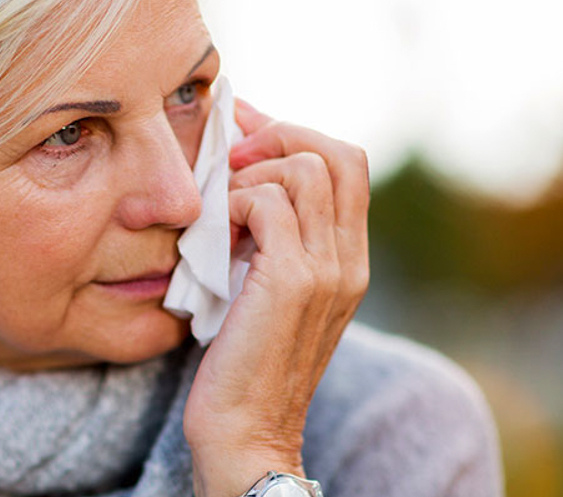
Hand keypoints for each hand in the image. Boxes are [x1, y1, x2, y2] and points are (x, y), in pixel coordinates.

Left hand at [182, 98, 370, 496]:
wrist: (245, 433)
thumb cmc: (242, 366)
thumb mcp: (265, 293)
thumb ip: (270, 243)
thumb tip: (241, 181)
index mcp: (348, 260)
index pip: (347, 164)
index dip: (294, 133)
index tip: (243, 128)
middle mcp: (349, 261)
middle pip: (339, 151)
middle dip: (278, 135)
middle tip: (230, 155)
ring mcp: (326, 270)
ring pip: (303, 168)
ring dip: (249, 174)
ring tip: (218, 209)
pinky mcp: (291, 281)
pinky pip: (264, 203)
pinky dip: (231, 204)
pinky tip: (213, 239)